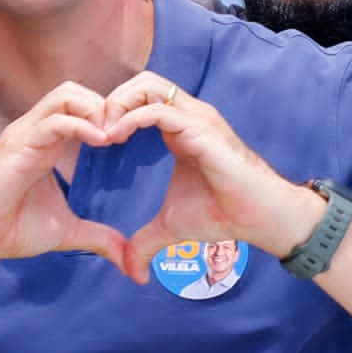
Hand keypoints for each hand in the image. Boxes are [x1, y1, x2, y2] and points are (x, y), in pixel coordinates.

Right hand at [0, 88, 131, 268]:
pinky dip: (81, 125)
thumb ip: (98, 237)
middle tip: (124, 134)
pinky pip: (54, 121)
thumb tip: (126, 256)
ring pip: (65, 95)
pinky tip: (100, 142)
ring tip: (113, 137)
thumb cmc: (12, 230)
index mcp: (46, 142)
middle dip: (105, 106)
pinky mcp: (18, 145)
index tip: (127, 139)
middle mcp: (34, 131)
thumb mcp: (67, 232)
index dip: (107, 116)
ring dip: (95, 110)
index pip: (79, 105)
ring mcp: (25, 134)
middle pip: (75, 91)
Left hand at [101, 74, 322, 274]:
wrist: (259, 218)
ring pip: (149, 85)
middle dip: (112, 100)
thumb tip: (131, 271)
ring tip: (100, 133)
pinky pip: (158, 110)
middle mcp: (189, 115)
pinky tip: (114, 139)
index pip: (142, 97)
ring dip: (118, 104)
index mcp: (181, 128)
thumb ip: (146, 242)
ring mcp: (196, 118)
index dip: (114, 112)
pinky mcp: (201, 129)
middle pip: (142, 81)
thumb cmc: (223, 214)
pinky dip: (130, 118)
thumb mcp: (171, 227)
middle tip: (92, 131)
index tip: (94, 140)